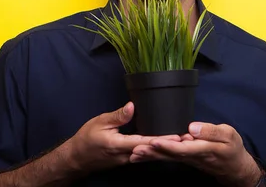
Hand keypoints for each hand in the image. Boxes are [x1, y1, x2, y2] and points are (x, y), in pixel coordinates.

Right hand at [65, 102, 180, 173]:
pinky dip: (156, 150)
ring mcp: (128, 160)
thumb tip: (133, 106)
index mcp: (120, 145)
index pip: (145, 142)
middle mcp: (127, 156)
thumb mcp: (100, 122)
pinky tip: (166, 145)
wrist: (77, 158)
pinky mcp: (128, 160)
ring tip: (182, 142)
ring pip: (150, 154)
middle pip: (151, 151)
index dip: (162, 139)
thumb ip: (118, 116)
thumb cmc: (87, 138)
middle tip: (188, 140)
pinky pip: (145, 155)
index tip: (177, 136)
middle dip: (170, 146)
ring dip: (165, 148)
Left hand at [130, 122, 260, 186]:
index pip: (183, 148)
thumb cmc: (232, 148)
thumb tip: (192, 127)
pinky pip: (167, 158)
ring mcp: (187, 159)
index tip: (155, 141)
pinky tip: (142, 155)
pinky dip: (154, 157)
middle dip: (153, 153)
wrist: (234, 167)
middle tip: (135, 150)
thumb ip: (210, 131)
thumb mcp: (228, 135)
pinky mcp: (184, 159)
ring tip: (133, 154)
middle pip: (170, 155)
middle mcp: (192, 157)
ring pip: (166, 158)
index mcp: (204, 149)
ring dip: (150, 157)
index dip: (169, 145)